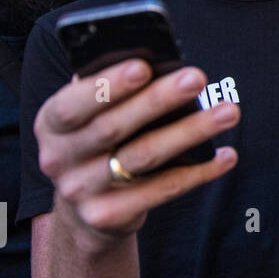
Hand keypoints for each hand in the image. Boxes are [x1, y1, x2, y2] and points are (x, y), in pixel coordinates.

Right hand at [34, 59, 239, 251]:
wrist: (84, 212)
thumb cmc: (98, 143)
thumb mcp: (89, 116)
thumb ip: (108, 89)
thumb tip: (156, 60)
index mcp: (49, 124)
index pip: (73, 103)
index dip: (108, 85)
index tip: (144, 66)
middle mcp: (58, 159)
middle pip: (113, 127)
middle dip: (159, 99)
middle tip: (197, 78)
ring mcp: (82, 191)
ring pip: (144, 157)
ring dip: (191, 131)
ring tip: (229, 111)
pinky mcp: (108, 216)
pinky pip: (162, 190)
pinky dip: (198, 172)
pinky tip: (226, 155)